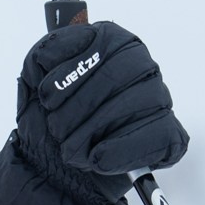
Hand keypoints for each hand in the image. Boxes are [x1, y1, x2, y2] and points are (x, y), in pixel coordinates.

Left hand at [0, 19, 187, 204]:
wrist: (51, 168)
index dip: (70, 75)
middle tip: (56, 129)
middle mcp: (142, 66)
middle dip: (78, 109)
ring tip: (70, 149)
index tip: (47, 99)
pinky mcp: (169, 136)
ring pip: (134, 106)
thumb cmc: (49, 118)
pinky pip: (154, 137)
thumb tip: (69, 36)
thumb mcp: (34, 76)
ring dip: (91, 133)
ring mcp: (159, 100)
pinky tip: (97, 158)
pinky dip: (119, 151)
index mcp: (114, 43)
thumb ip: (48, 49)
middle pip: (118, 76)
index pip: (104, 43)